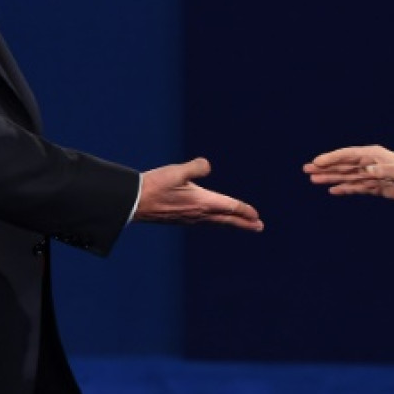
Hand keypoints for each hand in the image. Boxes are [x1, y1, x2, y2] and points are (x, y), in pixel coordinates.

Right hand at [135, 157, 263, 230]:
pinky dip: (215, 222)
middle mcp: (198, 214)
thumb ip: (195, 167)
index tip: (257, 216)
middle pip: (226, 219)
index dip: (245, 210)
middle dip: (244, 223)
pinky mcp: (180, 219)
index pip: (229, 207)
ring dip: (230, 222)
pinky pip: (204, 222)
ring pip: (216, 222)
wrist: (133, 203)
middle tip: (259, 227)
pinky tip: (212, 220)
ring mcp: (189, 219)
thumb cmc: (155, 186)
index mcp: (201, 202)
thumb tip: (208, 166)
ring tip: (241, 224)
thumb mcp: (177, 171)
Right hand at [303, 145, 393, 201]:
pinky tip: (333, 190)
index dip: (331, 158)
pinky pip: (356, 188)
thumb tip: (367, 171)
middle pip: (343, 165)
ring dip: (331, 178)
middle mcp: (369, 163)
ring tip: (313, 180)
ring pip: (346, 177)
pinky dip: (344, 189)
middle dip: (325, 167)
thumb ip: (384, 171)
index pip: (347, 155)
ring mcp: (371, 175)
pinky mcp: (375, 187)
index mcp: (373, 155)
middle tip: (306, 170)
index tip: (316, 162)